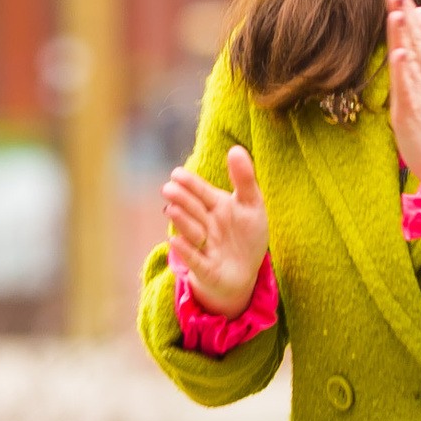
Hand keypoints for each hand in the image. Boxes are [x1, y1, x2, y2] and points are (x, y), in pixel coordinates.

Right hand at [162, 145, 268, 317]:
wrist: (244, 272)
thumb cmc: (246, 235)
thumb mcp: (252, 204)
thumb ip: (244, 178)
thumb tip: (236, 148)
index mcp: (216, 206)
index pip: (201, 192)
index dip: (190, 183)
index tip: (176, 173)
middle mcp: (206, 224)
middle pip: (193, 210)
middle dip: (182, 200)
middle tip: (168, 188)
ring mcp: (204, 246)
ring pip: (192, 232)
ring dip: (182, 222)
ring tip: (172, 209)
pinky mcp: (205, 269)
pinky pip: (195, 260)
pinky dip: (186, 251)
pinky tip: (175, 241)